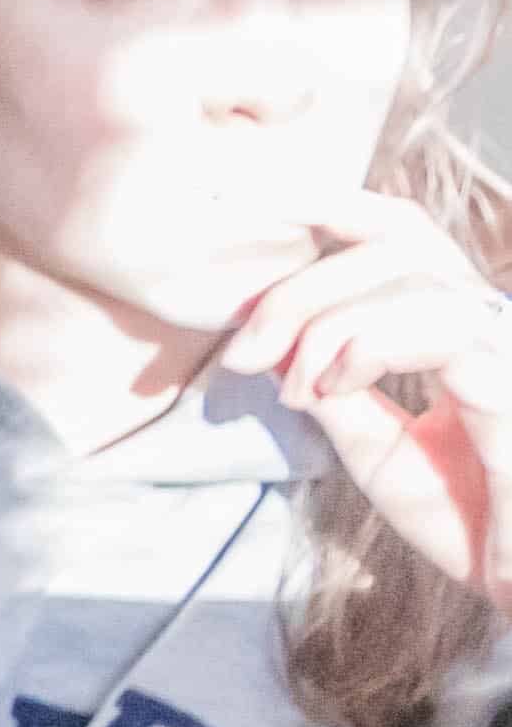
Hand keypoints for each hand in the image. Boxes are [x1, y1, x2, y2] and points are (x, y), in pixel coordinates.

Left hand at [211, 197, 511, 609]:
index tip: (244, 213)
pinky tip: (334, 386)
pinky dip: (371, 343)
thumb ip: (330, 384)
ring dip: (326, 322)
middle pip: (396, 243)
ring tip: (295, 388)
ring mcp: (508, 344)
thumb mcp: (373, 445)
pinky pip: (444, 327)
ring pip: (413, 277)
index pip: (401, 236)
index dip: (331, 206)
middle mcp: (491, 320)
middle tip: (242, 351)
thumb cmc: (464, 520)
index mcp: (458, 325)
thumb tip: (271, 337)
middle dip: (301, 284)